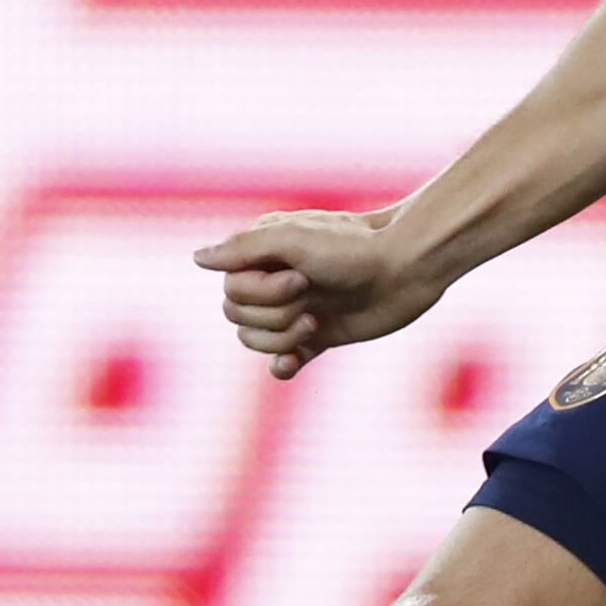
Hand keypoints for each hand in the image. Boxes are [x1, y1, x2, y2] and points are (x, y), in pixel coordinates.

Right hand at [196, 208, 437, 378]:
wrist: (407, 268)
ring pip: (256, 340)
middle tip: (312, 296)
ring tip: (316, 323)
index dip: (260, 292)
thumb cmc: (352, 249)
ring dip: (282, 338)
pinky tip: (291, 363)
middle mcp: (274, 282)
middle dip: (274, 314)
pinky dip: (282, 365)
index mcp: (264, 255)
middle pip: (238, 318)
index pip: (231, 291)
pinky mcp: (318, 336)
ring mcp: (295, 310)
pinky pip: (282, 361)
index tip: (301, 278)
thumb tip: (197, 259)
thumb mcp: (293, 240)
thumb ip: (242, 249)